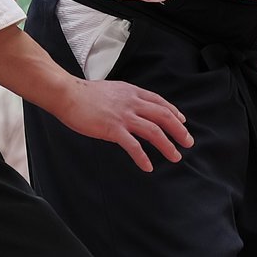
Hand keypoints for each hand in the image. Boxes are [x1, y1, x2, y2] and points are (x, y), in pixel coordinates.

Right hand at [59, 77, 193, 171]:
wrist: (68, 94)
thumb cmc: (85, 94)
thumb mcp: (112, 89)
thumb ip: (125, 97)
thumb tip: (133, 107)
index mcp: (131, 92)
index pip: (160, 102)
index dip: (174, 112)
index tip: (182, 122)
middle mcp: (132, 102)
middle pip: (163, 116)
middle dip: (179, 130)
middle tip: (188, 142)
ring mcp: (123, 116)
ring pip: (154, 131)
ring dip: (167, 145)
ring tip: (175, 157)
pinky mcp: (112, 128)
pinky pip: (133, 145)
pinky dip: (142, 157)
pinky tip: (148, 167)